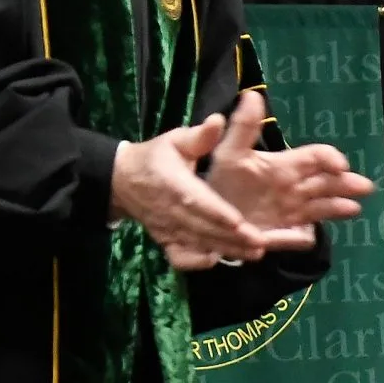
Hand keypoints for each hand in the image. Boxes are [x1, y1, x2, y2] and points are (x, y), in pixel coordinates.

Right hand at [110, 116, 272, 271]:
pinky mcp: (165, 241)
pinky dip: (197, 262)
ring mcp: (167, 229)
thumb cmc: (155, 157)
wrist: (122, 181)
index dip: (218, 213)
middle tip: (260, 243)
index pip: (198, 202)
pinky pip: (180, 257)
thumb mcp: (174, 140)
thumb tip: (218, 120)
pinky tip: (218, 262)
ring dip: (225, 251)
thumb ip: (199, 136)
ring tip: (253, 254)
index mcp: (173, 184)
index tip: (240, 222)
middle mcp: (171, 211)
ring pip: (198, 244)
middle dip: (231, 238)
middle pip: (203, 228)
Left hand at [207, 93, 376, 251]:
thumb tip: (254, 95)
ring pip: (321, 209)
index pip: (315, 157)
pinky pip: (300, 237)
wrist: (209, 214)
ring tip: (354, 209)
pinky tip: (308, 235)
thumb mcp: (230, 152)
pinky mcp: (283, 235)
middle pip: (326, 184)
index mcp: (285, 166)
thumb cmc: (222, 180)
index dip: (330, 158)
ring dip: (337, 208)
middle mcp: (294, 189)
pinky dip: (303, 237)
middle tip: (365, 187)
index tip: (342, 165)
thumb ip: (244, 127)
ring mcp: (291, 213)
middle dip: (346, 184)